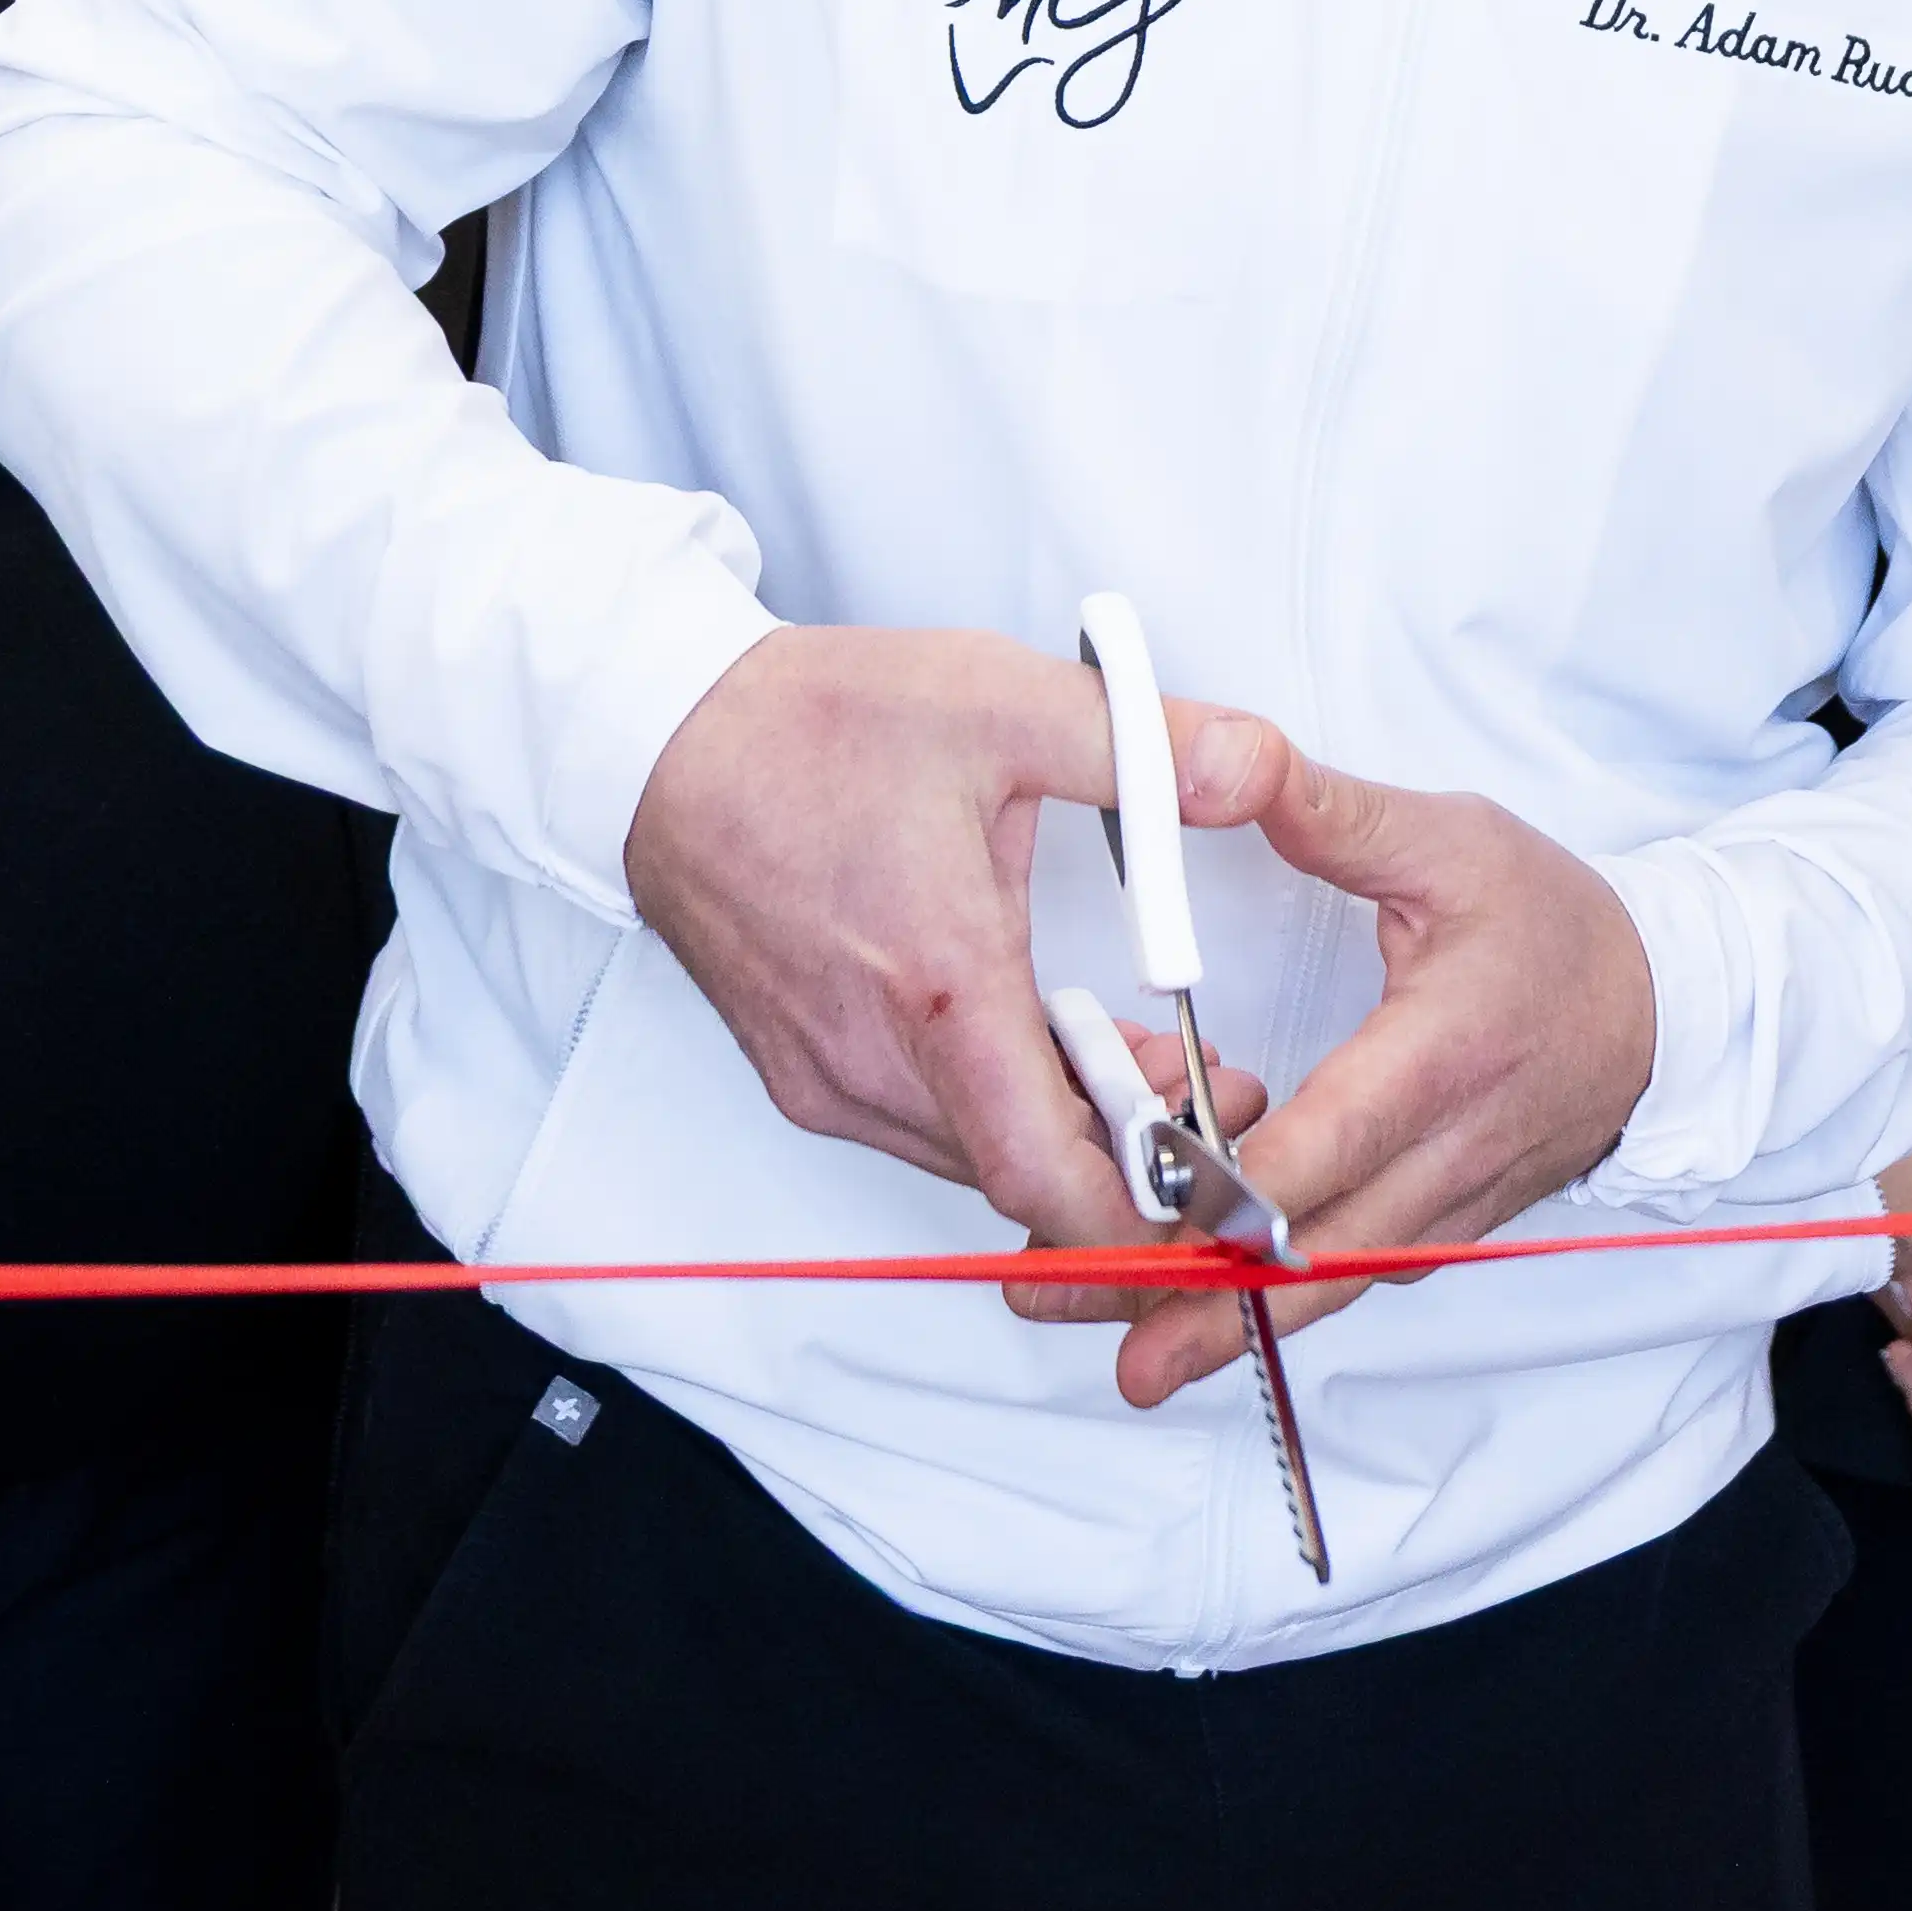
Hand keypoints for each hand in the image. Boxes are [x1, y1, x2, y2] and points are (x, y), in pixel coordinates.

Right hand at [623, 627, 1193, 1263]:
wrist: (659, 740)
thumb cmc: (808, 726)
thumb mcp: (999, 700)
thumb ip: (1142, 743)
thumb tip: (1252, 769)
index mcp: (938, 987)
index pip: (1049, 1180)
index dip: (1147, 1209)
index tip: (1221, 1177)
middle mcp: (873, 1063)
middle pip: (1030, 1177)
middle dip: (1133, 1148)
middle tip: (1210, 1082)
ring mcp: (827, 1080)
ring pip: (976, 1155)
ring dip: (1062, 1124)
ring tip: (1134, 1048)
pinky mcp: (801, 1075)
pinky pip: (923, 1126)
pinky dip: (992, 1103)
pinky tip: (1032, 1031)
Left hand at [1116, 723, 1659, 1411]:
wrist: (1666, 1009)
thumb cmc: (1558, 925)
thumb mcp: (1450, 841)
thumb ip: (1328, 812)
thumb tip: (1220, 761)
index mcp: (1439, 1058)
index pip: (1326, 1144)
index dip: (1230, 1188)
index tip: (1132, 1206)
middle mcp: (1446, 1155)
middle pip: (1311, 1251)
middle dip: (1190, 1290)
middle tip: (1067, 1300)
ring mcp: (1447, 1208)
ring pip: (1330, 1288)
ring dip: (1225, 1324)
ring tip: (1126, 1360)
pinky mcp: (1442, 1230)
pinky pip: (1355, 1281)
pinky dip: (1278, 1306)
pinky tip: (1199, 1318)